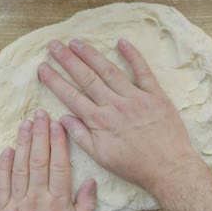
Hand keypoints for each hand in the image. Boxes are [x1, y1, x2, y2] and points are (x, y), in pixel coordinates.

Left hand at [0, 110, 96, 210]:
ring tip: (25, 123)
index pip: (58, 165)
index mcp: (58, 201)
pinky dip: (3, 165)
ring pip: (21, 167)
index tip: (58, 124)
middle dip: (40, 135)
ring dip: (23, 143)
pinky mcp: (3, 207)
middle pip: (39, 160)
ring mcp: (18, 201)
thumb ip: (86, 204)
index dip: (58, 142)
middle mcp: (37, 197)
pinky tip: (7, 148)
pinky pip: (2, 183)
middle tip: (40, 114)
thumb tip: (91, 181)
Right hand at [38, 39, 199, 189]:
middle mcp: (114, 105)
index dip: (55, 81)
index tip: (43, 68)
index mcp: (99, 121)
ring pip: (109, 71)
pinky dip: (133, 56)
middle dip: (68, 60)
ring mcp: (135, 98)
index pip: (71, 96)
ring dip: (91, 55)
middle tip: (54, 45)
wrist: (169, 168)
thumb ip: (81, 136)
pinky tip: (121, 42)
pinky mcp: (155, 95)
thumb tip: (62, 119)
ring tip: (76, 42)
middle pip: (86, 78)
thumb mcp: (101, 157)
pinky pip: (143, 71)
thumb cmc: (134, 166)